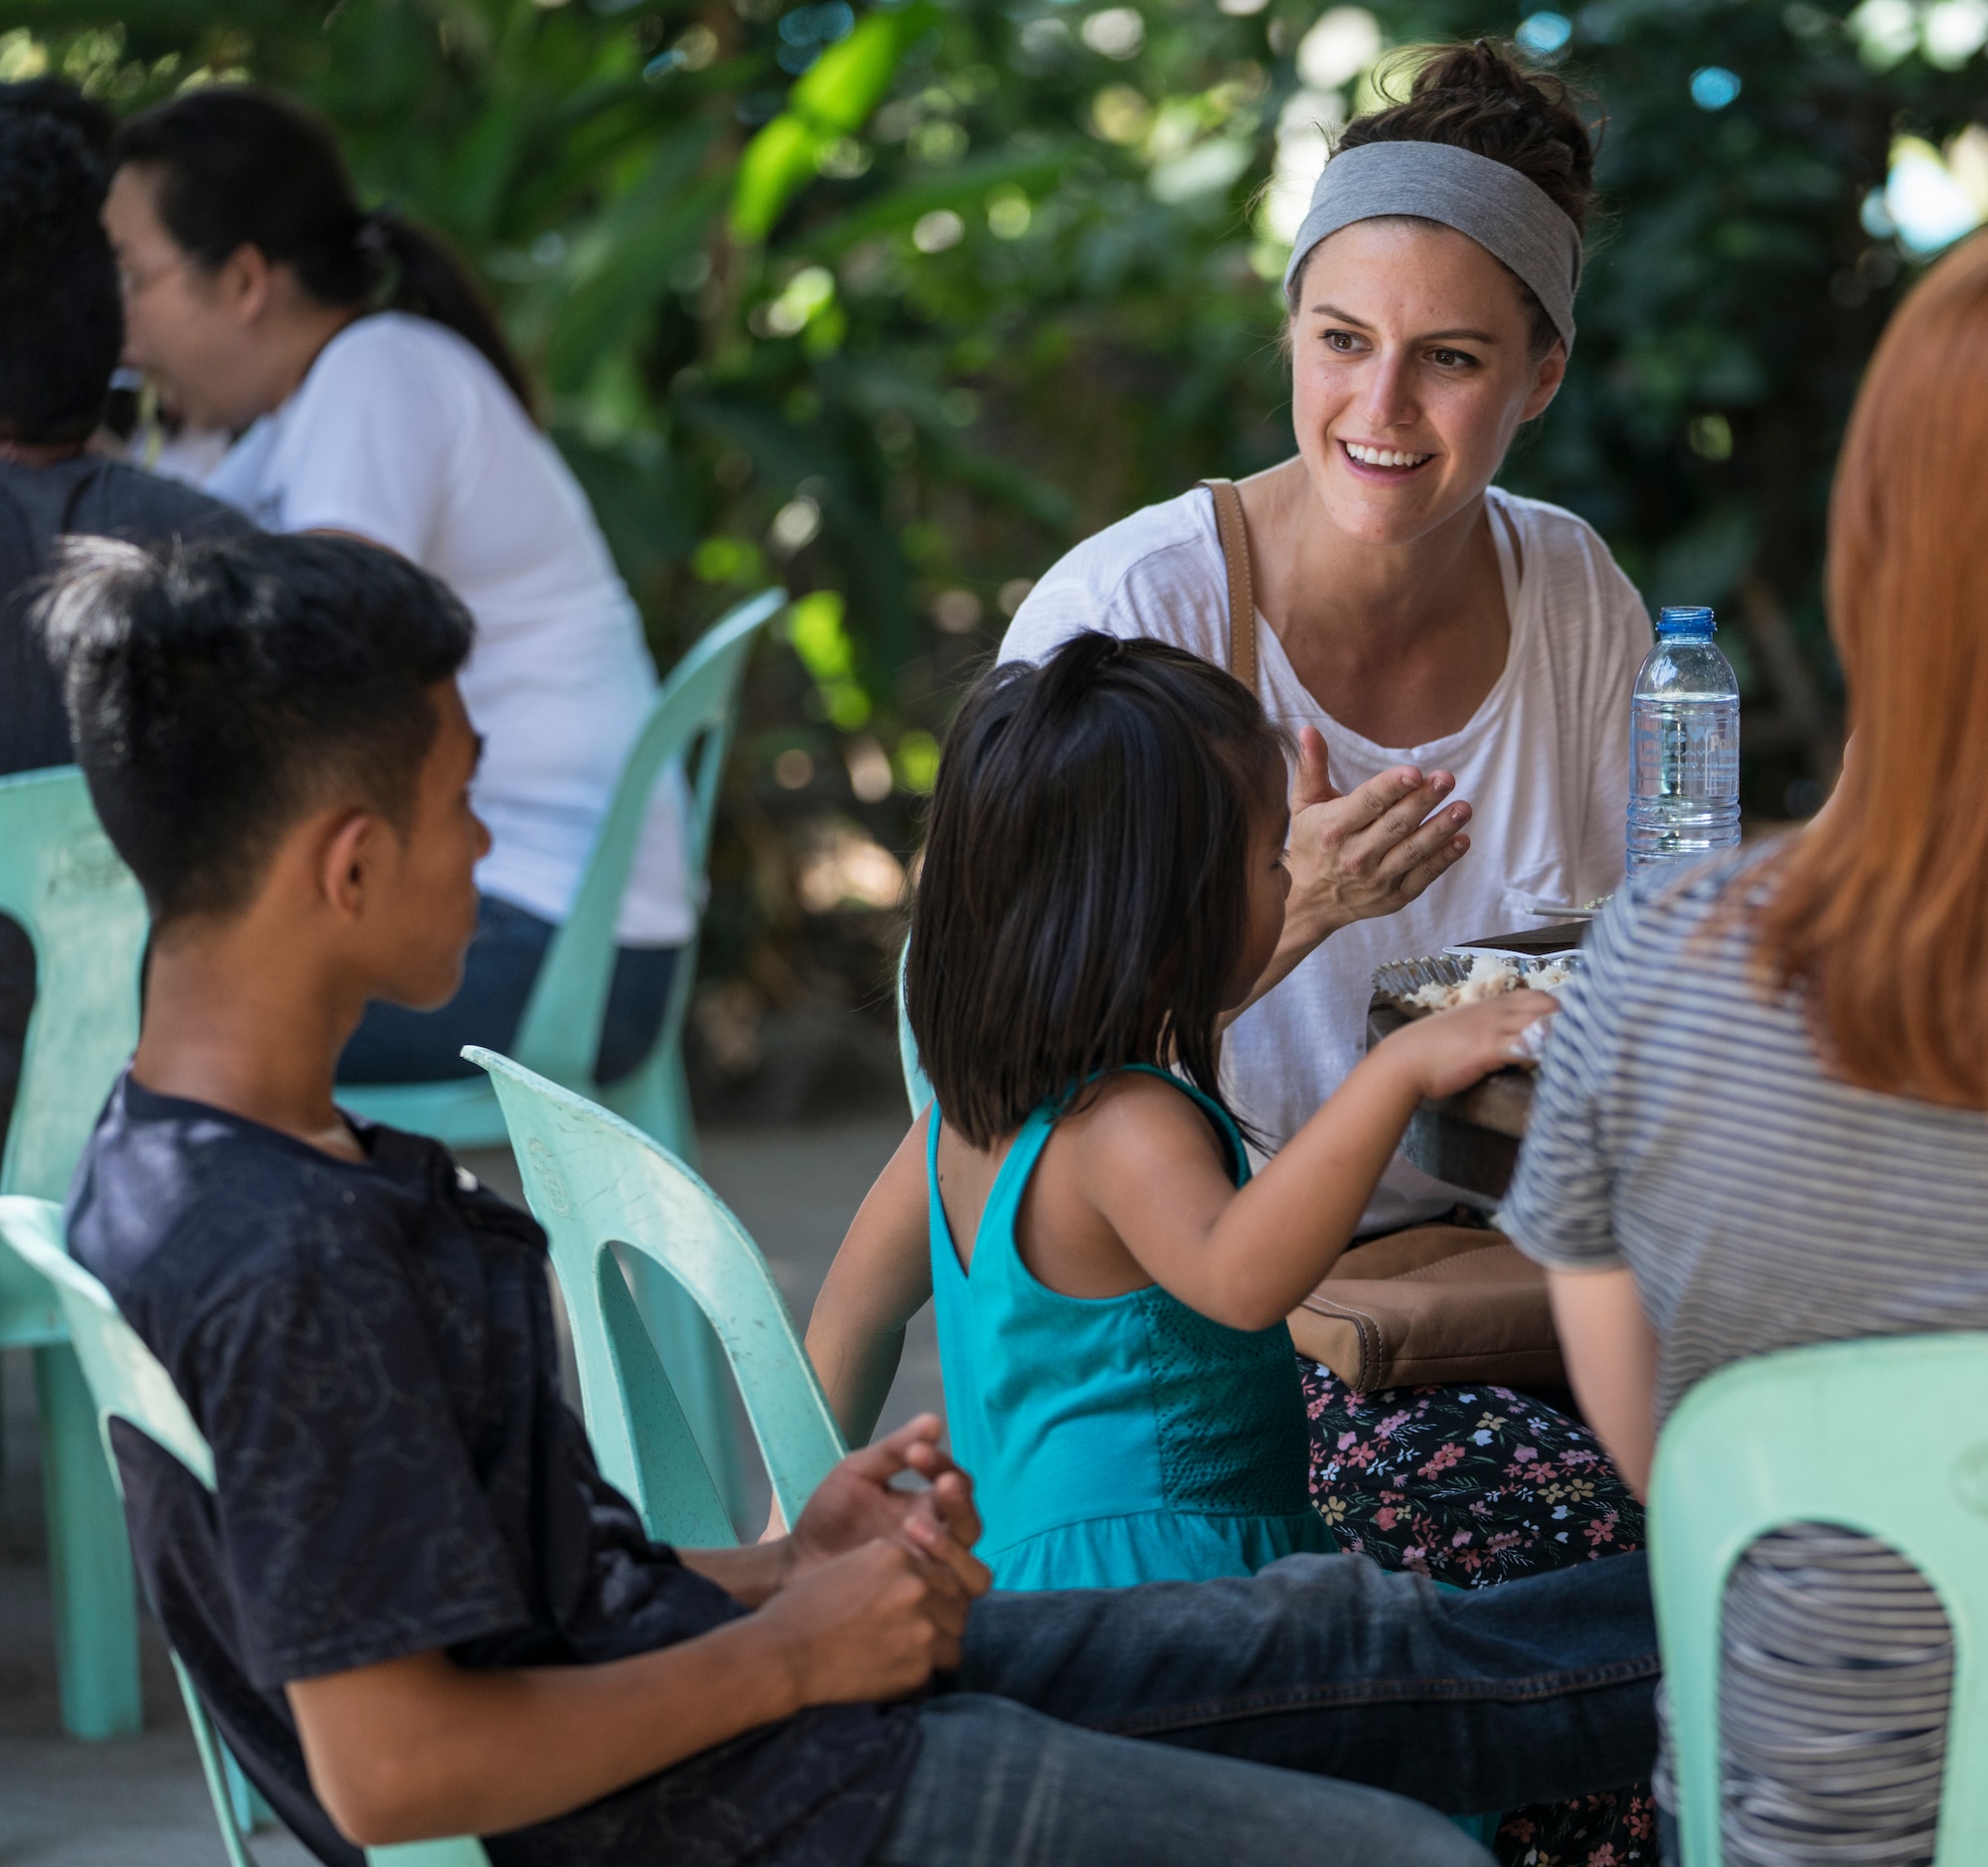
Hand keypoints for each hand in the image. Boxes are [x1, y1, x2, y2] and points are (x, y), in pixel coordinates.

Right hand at [756, 1539, 969, 1707]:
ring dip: (939, 1644)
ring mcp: (922, 1627)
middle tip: (919, 1629)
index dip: (936, 1587)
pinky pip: (939, 1668)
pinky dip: (923, 1672)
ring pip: (954, 1636)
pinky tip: (898, 1671)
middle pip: (956, 1600)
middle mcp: (917, 1585)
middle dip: (943, 1614)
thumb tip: (928, 1576)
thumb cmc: (808, 1606)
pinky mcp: (919, 1666)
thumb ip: (895, 1566)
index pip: (943, 1567)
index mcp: (898, 1555)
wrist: (784, 1652)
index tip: (923, 1601)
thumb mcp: (854, 1564)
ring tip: (910, 1653)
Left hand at [788, 1414, 988, 1600]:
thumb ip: (893, 1450)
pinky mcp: (916, 1607)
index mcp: (926, 1506)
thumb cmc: (829, 1516)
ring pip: (972, 1570)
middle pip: (971, 1526)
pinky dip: (935, 1582)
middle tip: (941, 1486)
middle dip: (960, 1504)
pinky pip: (945, 1602)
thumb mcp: (857, 1473)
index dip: (943, 1465)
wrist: (796, 1564)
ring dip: (952, 1546)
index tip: (917, 1452)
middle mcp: (937, 1542)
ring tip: (913, 1527)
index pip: (956, 1483)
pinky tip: (902, 1564)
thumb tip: (935, 1420)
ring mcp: (928, 1577)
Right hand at [1285, 730, 1472, 942]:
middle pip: (1396, 824)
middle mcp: (1355, 855)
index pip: (1367, 803)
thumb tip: (1308, 729)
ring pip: (1413, 850)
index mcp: (1333, 828)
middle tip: (1446, 779)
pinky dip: (1444, 859)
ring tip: (1464, 808)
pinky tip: (1462, 840)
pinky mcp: (1394, 896)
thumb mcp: (1304, 805)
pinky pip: (1423, 876)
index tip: (1414, 772)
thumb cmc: (1310, 844)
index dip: (1391, 787)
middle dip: (1423, 801)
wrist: (1309, 903)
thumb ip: (1311, 767)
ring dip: (1441, 829)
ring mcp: (1377, 878)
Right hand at [1380, 990, 1557, 1100]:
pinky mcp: (1489, 1049)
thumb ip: (1485, 1031)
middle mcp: (1496, 1012)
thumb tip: (1503, 1043)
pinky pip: (1525, 1048)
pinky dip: (1538, 1057)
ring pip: (1541, 1024)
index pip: (1537, 997)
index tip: (1565, 1028)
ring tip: (1564, 1057)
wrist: (1404, 1060)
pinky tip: (1539, 1068)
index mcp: (1491, 1006)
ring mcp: (1493, 1029)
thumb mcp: (1461, 1030)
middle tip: (1572, 1045)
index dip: (1555, 1011)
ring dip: (1556, 1041)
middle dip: (1565, 1023)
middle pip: (1546, 1006)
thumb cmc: (1430, 1048)